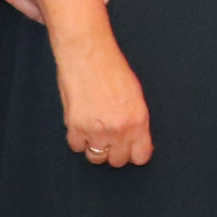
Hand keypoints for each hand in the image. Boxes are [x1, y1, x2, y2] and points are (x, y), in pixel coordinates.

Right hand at [55, 36, 151, 168]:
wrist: (88, 55)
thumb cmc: (111, 69)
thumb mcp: (135, 95)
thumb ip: (135, 120)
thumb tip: (135, 138)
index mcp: (138, 121)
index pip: (141, 156)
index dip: (135, 153)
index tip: (131, 149)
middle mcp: (119, 130)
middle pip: (118, 160)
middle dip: (114, 151)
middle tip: (111, 138)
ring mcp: (96, 131)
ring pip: (96, 158)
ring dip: (96, 147)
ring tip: (95, 131)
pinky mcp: (75, 128)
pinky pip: (77, 146)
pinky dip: (78, 138)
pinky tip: (82, 124)